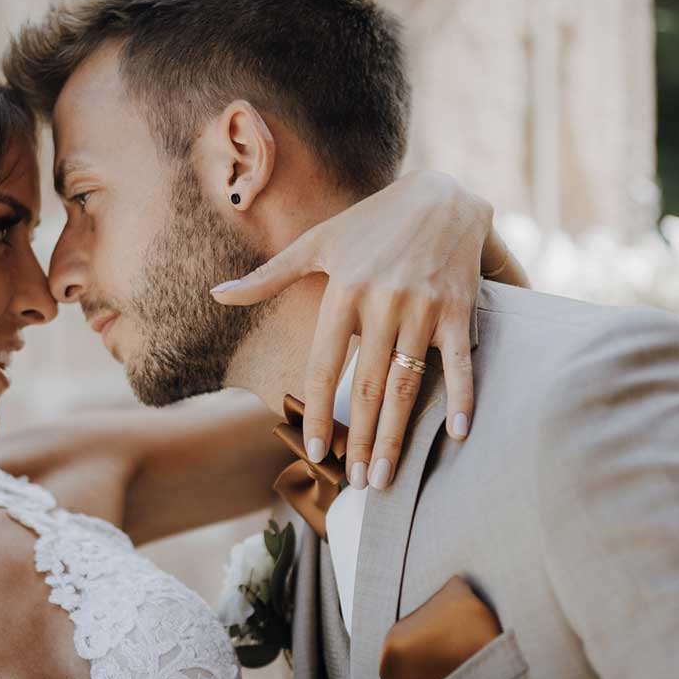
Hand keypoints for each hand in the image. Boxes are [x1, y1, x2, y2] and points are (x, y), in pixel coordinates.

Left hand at [213, 170, 492, 487]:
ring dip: (398, 433)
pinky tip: (457, 433)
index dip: (321, 413)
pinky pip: (459, 360)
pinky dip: (460, 396)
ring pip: (408, 382)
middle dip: (361, 439)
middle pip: (368, 385)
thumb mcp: (317, 243)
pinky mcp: (458, 309)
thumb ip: (269, 276)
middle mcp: (383, 303)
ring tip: (388, 475)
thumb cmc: (371, 222)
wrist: (442, 194)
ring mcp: (423, 308)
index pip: (325, 365)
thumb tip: (218, 294)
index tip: (317, 452)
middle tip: (357, 484)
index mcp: (344, 292)